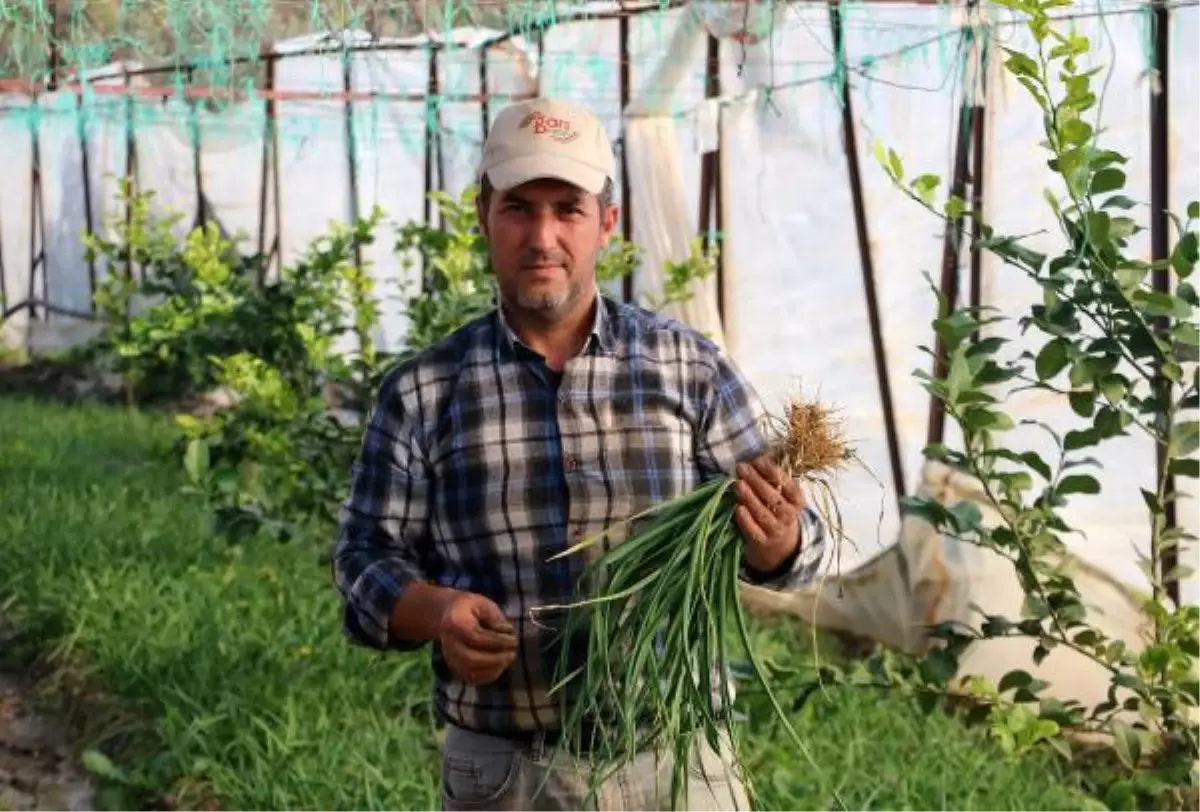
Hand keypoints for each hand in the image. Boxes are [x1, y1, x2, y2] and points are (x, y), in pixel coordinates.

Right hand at [438, 592, 518, 685]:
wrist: (448, 615)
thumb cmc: (469, 608)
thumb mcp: (483, 604)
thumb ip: (495, 618)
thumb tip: (508, 633)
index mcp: (454, 624)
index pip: (476, 638)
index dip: (497, 642)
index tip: (514, 640)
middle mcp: (449, 644)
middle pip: (470, 659)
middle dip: (495, 659)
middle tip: (512, 653)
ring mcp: (450, 658)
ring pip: (471, 672)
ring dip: (494, 669)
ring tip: (508, 658)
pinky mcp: (455, 668)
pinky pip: (472, 678)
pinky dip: (488, 675)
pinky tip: (500, 665)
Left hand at [734, 455, 803, 573]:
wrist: (780, 545)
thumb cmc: (778, 510)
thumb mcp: (782, 495)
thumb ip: (772, 478)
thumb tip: (755, 457)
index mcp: (797, 501)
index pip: (788, 485)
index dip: (773, 471)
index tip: (758, 460)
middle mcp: (789, 516)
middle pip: (773, 497)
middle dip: (757, 481)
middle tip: (742, 468)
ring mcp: (776, 530)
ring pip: (763, 513)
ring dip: (750, 498)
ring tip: (738, 483)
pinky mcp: (762, 542)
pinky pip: (754, 531)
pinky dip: (746, 520)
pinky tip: (738, 508)